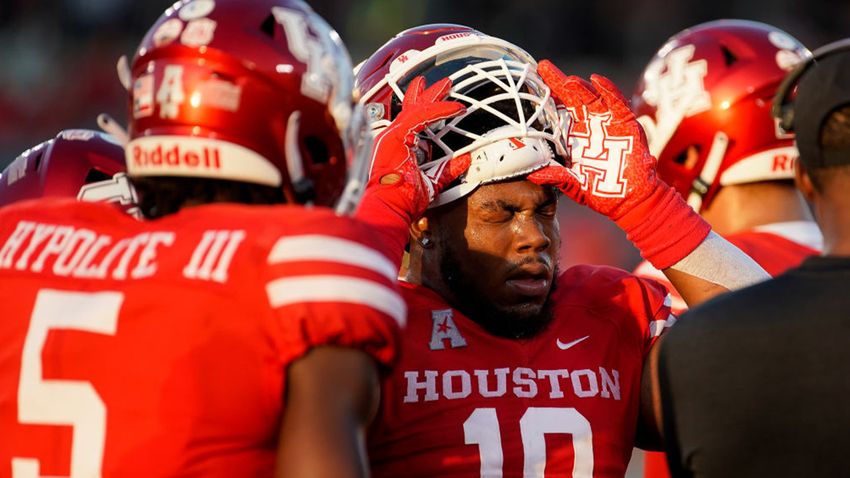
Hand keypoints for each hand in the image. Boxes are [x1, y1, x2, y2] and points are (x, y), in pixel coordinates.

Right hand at [356, 76, 468, 261]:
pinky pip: (421, 116)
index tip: (446, 105)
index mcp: (396, 147)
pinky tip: (455, 108)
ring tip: (447, 85)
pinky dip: (439, 111)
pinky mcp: (396, 136)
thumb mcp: (430, 182)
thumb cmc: (400, 200)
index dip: (428, 111)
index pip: (411, 121)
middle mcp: (391, 138)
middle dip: (428, 94)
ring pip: (416, 107)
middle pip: (411, 108)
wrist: (386, 206)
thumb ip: (446, 170)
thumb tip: (464, 161)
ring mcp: (392, 135)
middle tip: (444, 84)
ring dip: (434, 96)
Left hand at [529, 61, 709, 268]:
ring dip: (579, 87)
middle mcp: (589, 125)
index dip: (546, 99)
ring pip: (591, 98)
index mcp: (574, 137)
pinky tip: (597, 81)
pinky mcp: (626, 124)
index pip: (557, 113)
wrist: (631, 200)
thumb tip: (531, 175)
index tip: (530, 84)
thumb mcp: (574, 185)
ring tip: (566, 79)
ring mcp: (608, 122)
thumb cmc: (601, 193)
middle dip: (557, 81)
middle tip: (543, 66)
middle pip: (571, 98)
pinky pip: (617, 103)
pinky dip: (608, 90)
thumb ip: (556, 177)